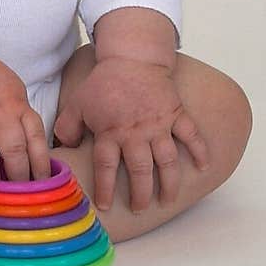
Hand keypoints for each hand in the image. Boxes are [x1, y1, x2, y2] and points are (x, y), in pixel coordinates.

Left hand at [53, 56, 209, 211]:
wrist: (132, 56)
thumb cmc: (105, 81)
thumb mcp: (78, 102)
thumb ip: (68, 127)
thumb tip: (62, 149)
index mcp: (110, 131)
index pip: (106, 167)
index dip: (105, 189)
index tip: (106, 206)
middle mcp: (135, 132)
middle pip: (140, 171)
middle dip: (140, 194)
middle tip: (139, 208)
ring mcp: (158, 124)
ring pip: (167, 161)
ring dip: (169, 183)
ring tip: (167, 200)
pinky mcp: (175, 113)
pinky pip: (191, 135)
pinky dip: (200, 151)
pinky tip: (204, 168)